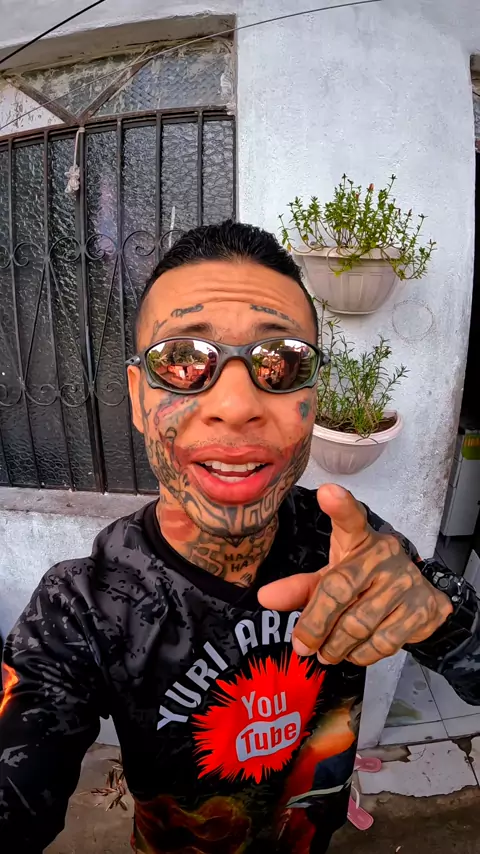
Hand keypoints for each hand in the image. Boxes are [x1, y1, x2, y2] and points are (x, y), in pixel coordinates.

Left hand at [258, 484, 452, 665]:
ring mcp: (406, 581)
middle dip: (316, 625)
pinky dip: (363, 655)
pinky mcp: (423, 608)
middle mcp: (384, 553)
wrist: (418, 598)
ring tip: (326, 654)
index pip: (350, 518)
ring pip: (360, 623)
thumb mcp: (331, 577)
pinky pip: (385, 641)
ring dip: (337, 646)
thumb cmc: (365, 582)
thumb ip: (300, 587)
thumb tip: (264, 598)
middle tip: (303, 646)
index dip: (340, 505)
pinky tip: (354, 654)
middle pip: (340, 590)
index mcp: (359, 538)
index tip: (327, 492)